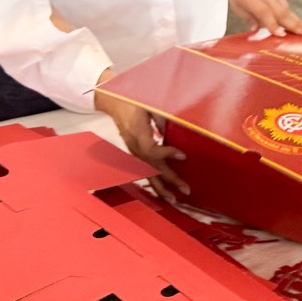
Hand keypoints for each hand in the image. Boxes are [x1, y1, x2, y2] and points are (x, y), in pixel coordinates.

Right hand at [94, 79, 187, 202]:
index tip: (183, 155)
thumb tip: (174, 134)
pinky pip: (144, 171)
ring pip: (147, 173)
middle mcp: (134, 146)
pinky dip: (153, 182)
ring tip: (174, 199)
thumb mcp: (150, 104)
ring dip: (161, 188)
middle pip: (151, 167)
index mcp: (137, 132)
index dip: (167, 154)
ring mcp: (133, 152)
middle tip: (186, 189)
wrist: (115, 103)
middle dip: (170, 180)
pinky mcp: (134, 154)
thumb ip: (163, 119)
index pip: (152, 150)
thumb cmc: (134, 101)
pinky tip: (162, 191)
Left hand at [226, 0, 301, 36]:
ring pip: (287, 9)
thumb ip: (248, 18)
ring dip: (297, 20)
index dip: (274, 26)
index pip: (266, 15)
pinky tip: (297, 22)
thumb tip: (258, 29)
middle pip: (283, 12)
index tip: (282, 35)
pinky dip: (291, 14)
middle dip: (296, 25)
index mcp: (253, 0)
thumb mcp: (236, 4)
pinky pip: (285, 3)